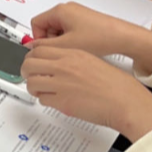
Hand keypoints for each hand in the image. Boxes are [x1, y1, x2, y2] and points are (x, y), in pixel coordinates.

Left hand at [21, 46, 151, 140]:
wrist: (125, 101)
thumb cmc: (115, 84)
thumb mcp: (91, 60)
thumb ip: (71, 60)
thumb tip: (56, 63)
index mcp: (72, 54)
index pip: (39, 49)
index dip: (31, 56)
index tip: (32, 60)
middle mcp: (64, 66)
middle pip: (29, 64)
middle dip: (25, 71)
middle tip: (29, 76)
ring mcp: (61, 84)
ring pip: (32, 82)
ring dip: (33, 87)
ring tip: (39, 90)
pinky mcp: (62, 102)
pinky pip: (42, 99)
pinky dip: (44, 100)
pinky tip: (53, 100)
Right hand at [29, 2, 144, 58]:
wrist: (122, 37)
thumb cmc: (99, 37)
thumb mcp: (66, 45)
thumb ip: (45, 47)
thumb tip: (32, 47)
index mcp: (59, 10)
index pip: (36, 23)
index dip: (38, 39)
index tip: (45, 50)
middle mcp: (67, 9)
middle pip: (46, 26)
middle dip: (51, 40)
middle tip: (62, 51)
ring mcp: (76, 14)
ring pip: (58, 29)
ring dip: (61, 41)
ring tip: (74, 50)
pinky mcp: (84, 20)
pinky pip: (69, 29)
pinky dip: (71, 39)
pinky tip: (81, 47)